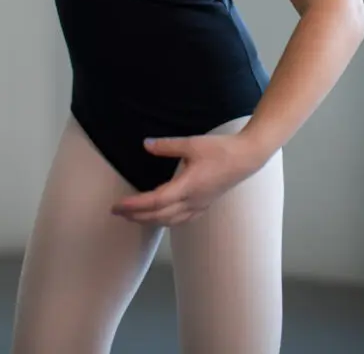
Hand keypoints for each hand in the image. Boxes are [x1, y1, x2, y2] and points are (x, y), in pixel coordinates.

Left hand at [110, 133, 261, 226]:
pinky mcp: (204, 204)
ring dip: (149, 220)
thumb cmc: (220, 150)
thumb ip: (167, 145)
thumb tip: (146, 144)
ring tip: (133, 216)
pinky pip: (181, 220)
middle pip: (158, 216)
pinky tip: (161, 217)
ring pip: (169, 221)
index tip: (117, 205)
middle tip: (117, 212)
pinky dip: (166, 221)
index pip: (155, 202)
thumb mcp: (192, 143)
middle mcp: (192, 201)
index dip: (134, 205)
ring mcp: (199, 205)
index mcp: (187, 187)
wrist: (247, 158)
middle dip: (136, 215)